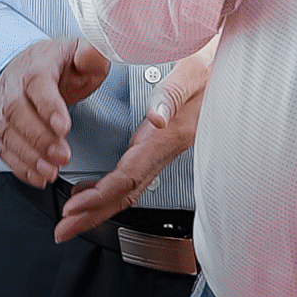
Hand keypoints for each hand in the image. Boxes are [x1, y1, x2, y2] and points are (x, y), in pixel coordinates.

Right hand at [0, 35, 109, 187]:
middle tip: (62, 156)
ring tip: (50, 172)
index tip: (63, 127)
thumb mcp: (83, 53)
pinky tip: (36, 176)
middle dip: (39, 138)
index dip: (48, 106)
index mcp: (36, 63)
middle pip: (17, 110)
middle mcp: (14, 84)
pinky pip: (4, 147)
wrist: (37, 65)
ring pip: (7, 131)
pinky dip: (18, 165)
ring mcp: (5, 105)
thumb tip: (91, 54)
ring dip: (28, 156)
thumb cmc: (62, 63)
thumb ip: (91, 54)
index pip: (37, 82)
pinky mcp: (4, 126)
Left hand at [54, 39, 211, 241]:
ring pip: (130, 187)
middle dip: (94, 213)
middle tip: (64, 230)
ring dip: (99, 206)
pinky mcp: (163, 145)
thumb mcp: (193, 71)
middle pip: (126, 191)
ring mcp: (165, 149)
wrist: (233, 69)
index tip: (74, 207)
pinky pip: (134, 176)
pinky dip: (110, 189)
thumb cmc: (213, 66)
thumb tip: (156, 117)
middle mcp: (166, 148)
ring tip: (71, 219)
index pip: (129, 175)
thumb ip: (172, 93)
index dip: (101, 195)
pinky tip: (91, 192)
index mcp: (168, 135)